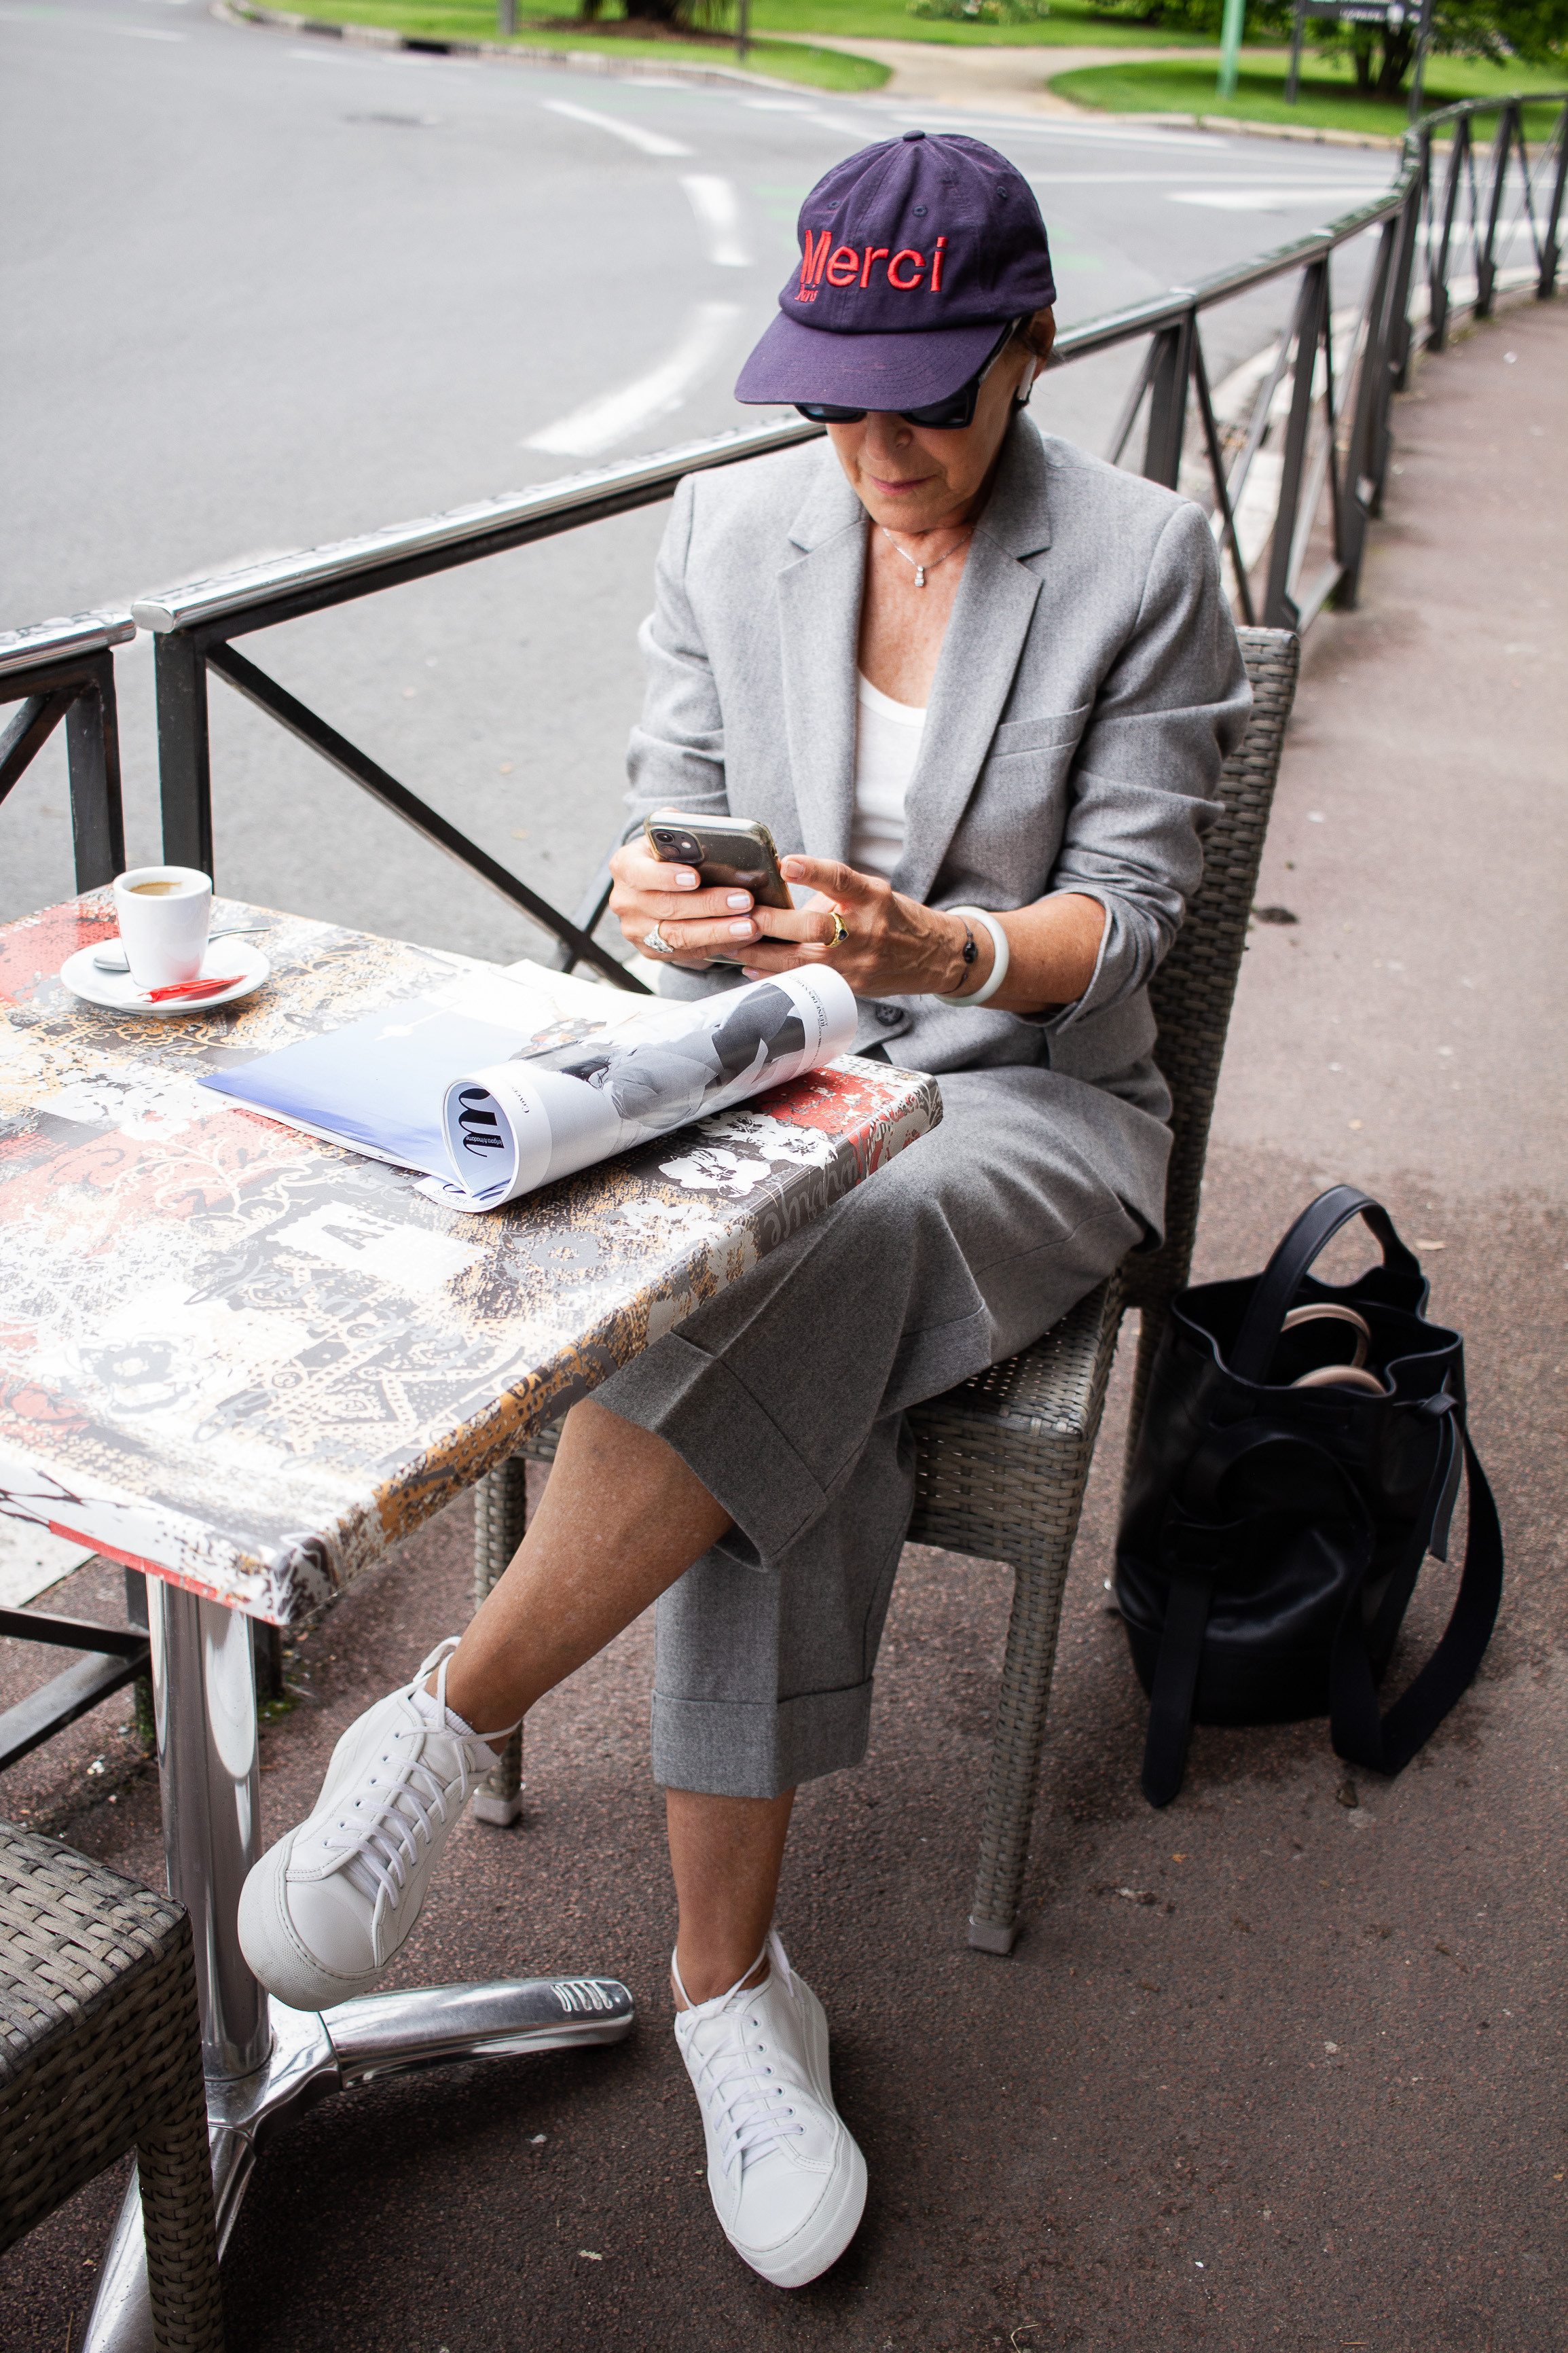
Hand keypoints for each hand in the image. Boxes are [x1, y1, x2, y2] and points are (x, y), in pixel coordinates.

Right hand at [607, 822, 779, 969]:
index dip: (667, 877)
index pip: (641, 873)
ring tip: (750, 924)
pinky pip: (689, 952)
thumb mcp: (665, 840)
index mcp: (625, 866)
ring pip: (680, 935)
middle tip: (744, 900)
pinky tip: (744, 937)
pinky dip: (720, 945)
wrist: (651, 888)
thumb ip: (677, 830)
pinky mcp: (651, 950)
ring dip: (719, 930)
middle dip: (710, 905)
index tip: (695, 877)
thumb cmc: (666, 858)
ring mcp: (637, 930)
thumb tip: (693, 825)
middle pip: (668, 907)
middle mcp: (625, 901)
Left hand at [738, 854, 967, 998]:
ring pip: (803, 960)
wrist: (933, 955)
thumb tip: (779, 900)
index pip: (841, 879)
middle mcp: (866, 929)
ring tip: (732, 943)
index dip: (814, 871)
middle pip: (814, 926)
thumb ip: (829, 895)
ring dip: (763, 953)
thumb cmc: (892, 917)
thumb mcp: (870, 894)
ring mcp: (859, 962)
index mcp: (871, 897)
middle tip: (740, 915)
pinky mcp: (852, 985)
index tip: (787, 865)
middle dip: (772, 922)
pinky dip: (777, 974)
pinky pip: (808, 980)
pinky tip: (753, 967)